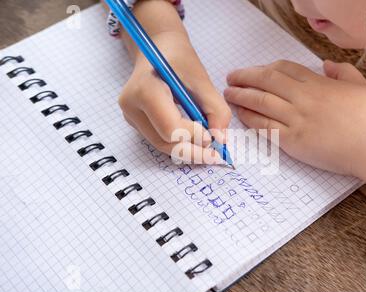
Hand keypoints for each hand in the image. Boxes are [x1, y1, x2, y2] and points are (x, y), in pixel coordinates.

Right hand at [120, 31, 231, 163]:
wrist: (159, 48)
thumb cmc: (179, 59)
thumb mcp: (202, 79)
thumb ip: (215, 109)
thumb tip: (220, 139)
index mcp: (144, 90)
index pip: (170, 127)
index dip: (194, 136)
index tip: (213, 136)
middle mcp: (131, 106)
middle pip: (164, 142)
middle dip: (193, 151)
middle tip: (216, 155)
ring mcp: (131, 116)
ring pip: (162, 145)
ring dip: (188, 151)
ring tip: (210, 152)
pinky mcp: (137, 122)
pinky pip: (160, 140)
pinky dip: (180, 145)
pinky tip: (197, 144)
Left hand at [225, 60, 365, 176]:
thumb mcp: (362, 86)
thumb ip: (343, 72)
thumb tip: (328, 64)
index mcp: (319, 83)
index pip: (285, 68)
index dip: (265, 68)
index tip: (255, 71)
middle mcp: (304, 98)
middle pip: (267, 81)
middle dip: (245, 77)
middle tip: (231, 78)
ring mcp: (297, 119)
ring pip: (262, 102)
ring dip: (242, 96)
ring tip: (229, 94)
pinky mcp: (293, 141)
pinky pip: (266, 127)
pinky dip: (251, 119)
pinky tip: (241, 115)